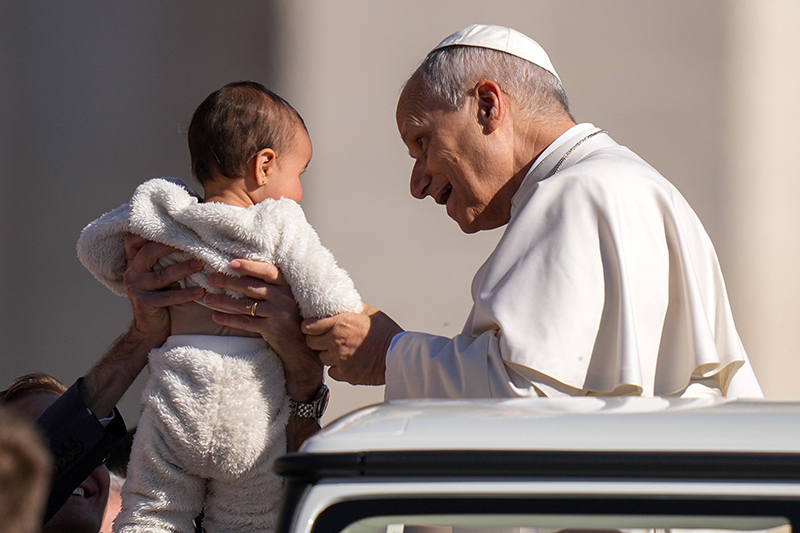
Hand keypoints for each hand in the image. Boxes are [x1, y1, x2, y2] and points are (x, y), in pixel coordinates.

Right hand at [83, 236, 203, 417]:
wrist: (152, 328)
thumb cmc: (163, 297)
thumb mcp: (163, 276)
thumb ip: (168, 259)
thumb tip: (195, 240)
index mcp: (135, 262)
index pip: (135, 241)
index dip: (151, 233)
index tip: (174, 227)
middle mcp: (132, 272)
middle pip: (149, 253)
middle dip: (171, 246)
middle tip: (193, 243)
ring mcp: (135, 288)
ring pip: (161, 275)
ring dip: (183, 269)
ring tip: (201, 264)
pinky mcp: (143, 303)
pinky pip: (168, 297)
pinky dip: (186, 294)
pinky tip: (201, 292)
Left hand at [203, 259, 323, 401]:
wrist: (302, 348)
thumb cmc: (291, 320)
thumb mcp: (287, 300)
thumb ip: (273, 287)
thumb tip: (244, 273)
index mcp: (288, 286)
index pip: (267, 271)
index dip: (249, 266)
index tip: (231, 263)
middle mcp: (284, 298)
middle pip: (251, 286)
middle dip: (228, 281)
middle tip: (210, 278)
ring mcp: (279, 314)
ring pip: (245, 304)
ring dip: (223, 301)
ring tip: (207, 299)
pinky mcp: (272, 329)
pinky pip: (245, 322)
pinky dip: (228, 320)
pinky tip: (216, 317)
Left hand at [302, 303, 402, 385]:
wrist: (398, 355)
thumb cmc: (387, 333)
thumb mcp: (370, 313)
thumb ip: (353, 308)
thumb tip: (345, 304)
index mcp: (340, 323)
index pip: (309, 326)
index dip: (308, 326)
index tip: (310, 327)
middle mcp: (336, 341)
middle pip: (311, 343)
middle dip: (316, 340)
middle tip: (325, 339)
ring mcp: (339, 359)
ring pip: (322, 358)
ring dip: (328, 355)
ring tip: (340, 351)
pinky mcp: (346, 374)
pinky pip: (332, 372)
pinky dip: (337, 368)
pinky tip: (346, 363)